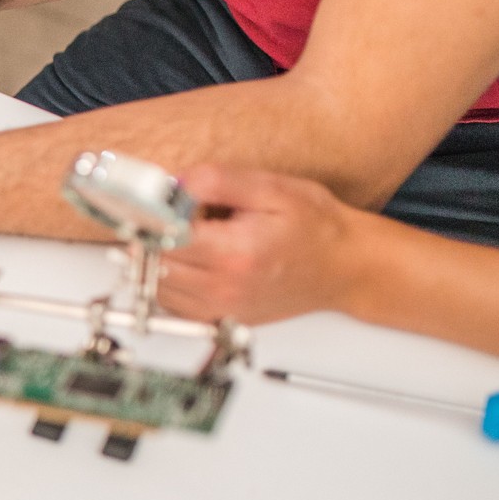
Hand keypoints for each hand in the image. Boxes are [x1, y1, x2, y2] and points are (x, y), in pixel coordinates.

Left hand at [157, 166, 369, 324]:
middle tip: (171, 213)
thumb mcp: (271, 189)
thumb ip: (217, 182)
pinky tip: (189, 259)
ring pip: (156, 284)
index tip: (154, 200)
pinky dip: (169, 280)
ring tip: (186, 236)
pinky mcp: (221, 318)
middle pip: (153, 261)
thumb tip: (175, 183)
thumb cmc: (316, 228)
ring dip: (158, 257)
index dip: (152, 213)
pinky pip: (172, 303)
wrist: (346, 267)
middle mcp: (224, 287)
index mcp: (234, 253)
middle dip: (154, 233)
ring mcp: (222, 308)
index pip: (162, 236)